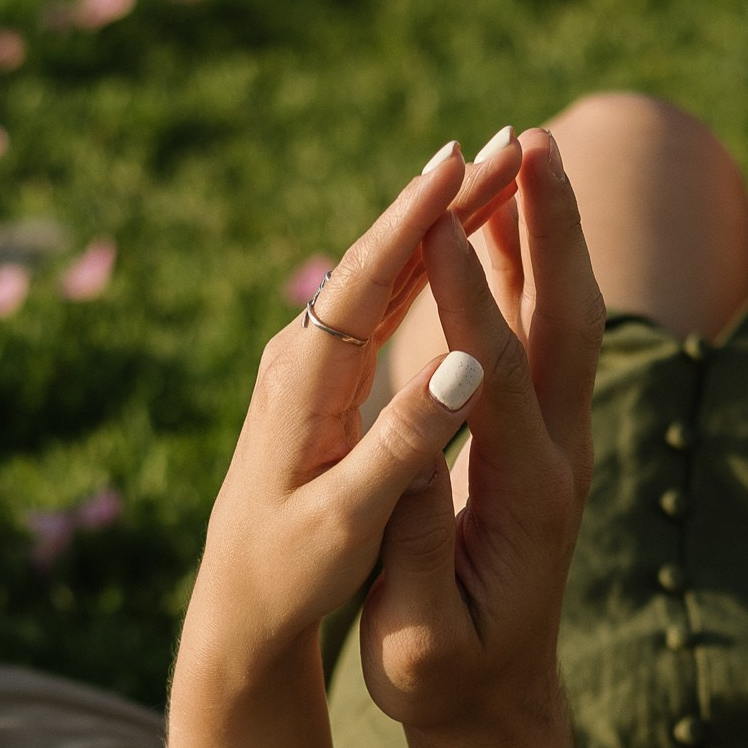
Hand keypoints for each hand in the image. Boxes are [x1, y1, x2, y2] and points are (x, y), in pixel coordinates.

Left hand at [178, 131, 526, 698]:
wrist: (243, 606)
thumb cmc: (292, 572)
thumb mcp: (348, 519)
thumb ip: (402, 445)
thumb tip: (461, 367)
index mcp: (303, 384)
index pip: (360, 282)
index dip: (410, 220)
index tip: (456, 163)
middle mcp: (302, 357)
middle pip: (377, 260)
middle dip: (440, 199)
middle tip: (504, 141)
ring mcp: (313, 362)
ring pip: (384, 274)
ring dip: (439, 220)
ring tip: (495, 167)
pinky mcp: (328, 376)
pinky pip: (383, 302)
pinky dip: (425, 260)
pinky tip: (457, 229)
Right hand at [360, 127, 600, 743]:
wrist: (496, 711)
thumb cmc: (441, 681)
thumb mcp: (414, 639)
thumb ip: (409, 550)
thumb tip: (396, 460)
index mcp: (524, 500)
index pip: (497, 379)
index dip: (468, 300)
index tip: (442, 224)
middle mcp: (558, 458)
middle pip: (566, 322)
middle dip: (551, 229)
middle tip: (534, 142)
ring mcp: (559, 445)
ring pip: (564, 318)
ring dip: (548, 232)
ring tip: (527, 147)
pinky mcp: (542, 442)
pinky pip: (541, 339)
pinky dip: (527, 271)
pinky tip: (501, 219)